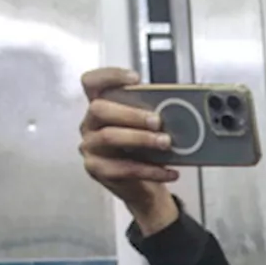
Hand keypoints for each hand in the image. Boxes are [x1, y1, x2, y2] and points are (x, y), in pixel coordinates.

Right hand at [79, 67, 180, 233]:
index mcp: (99, 108)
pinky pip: (124, 168)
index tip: (135, 78)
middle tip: (157, 120)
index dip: (109, 76)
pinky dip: (151, 170)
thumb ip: (150, 115)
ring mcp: (91, 148)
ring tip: (165, 143)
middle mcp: (90, 125)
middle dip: (130, 113)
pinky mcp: (98, 170)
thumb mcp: (145, 130)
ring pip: (109, 137)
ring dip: (141, 138)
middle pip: (99, 109)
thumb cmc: (142, 153)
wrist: (142, 188)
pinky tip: (169, 171)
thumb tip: (175, 107)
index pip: (91, 83)